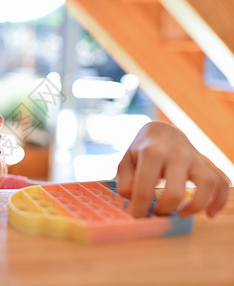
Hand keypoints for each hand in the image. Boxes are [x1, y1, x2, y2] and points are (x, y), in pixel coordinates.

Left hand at [116, 121, 230, 217]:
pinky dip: (219, 200)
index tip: (136, 215)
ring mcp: (195, 158)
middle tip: (156, 214)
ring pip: (206, 184)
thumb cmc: (142, 150)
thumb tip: (129, 198)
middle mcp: (177, 154)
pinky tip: (209, 213)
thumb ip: (125, 180)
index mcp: (152, 153)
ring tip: (182, 214)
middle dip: (164, 210)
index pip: (144, 188)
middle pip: (175, 191)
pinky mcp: (208, 164)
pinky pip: (222, 182)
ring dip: (196, 206)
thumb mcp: (126, 160)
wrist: (163, 131)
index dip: (139, 207)